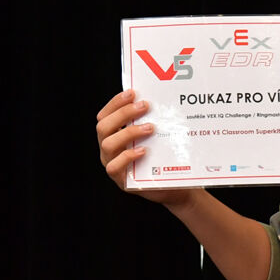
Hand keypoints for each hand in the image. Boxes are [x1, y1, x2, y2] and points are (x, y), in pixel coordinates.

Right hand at [95, 89, 193, 206]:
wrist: (175, 187)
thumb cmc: (163, 159)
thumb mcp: (155, 138)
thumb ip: (150, 122)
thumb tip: (159, 100)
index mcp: (113, 135)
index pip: (105, 115)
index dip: (115, 103)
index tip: (132, 93)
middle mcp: (108, 149)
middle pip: (103, 127)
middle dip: (123, 113)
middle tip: (145, 106)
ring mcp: (112, 163)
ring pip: (108, 144)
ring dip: (129, 132)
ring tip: (150, 128)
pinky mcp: (120, 180)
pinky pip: (114, 167)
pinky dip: (127, 156)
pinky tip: (143, 150)